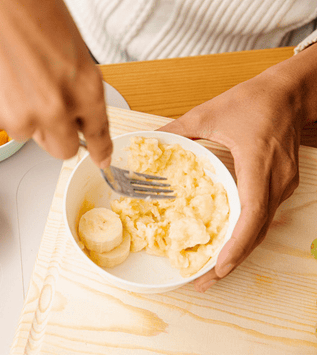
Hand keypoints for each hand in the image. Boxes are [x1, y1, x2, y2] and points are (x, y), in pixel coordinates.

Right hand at [0, 0, 112, 167]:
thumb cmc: (26, 6)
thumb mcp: (68, 46)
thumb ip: (72, 85)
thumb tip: (67, 108)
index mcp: (85, 88)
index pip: (98, 133)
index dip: (99, 149)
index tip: (100, 159)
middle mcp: (56, 110)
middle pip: (62, 149)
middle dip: (55, 134)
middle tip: (40, 110)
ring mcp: (19, 117)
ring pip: (23, 133)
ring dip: (18, 114)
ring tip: (7, 75)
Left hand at [159, 45, 316, 291]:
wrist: (292, 92)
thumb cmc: (256, 100)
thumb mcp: (210, 112)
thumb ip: (179, 129)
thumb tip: (152, 140)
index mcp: (257, 163)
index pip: (251, 214)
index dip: (236, 245)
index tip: (219, 267)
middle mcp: (275, 181)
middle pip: (256, 232)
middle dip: (232, 261)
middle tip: (205, 281)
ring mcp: (282, 185)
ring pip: (262, 228)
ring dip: (240, 252)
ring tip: (213, 270)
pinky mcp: (282, 185)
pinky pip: (264, 217)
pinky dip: (246, 235)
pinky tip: (227, 243)